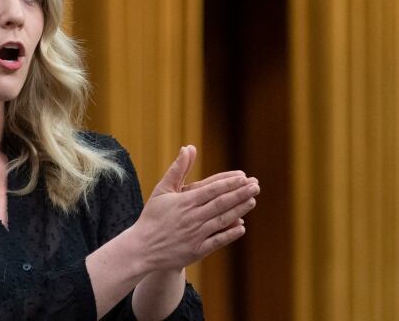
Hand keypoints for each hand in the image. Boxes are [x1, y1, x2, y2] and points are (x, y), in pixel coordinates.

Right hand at [130, 146, 259, 270]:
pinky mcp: (197, 250)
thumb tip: (188, 147)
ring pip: (222, 220)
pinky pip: (218, 241)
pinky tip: (241, 227)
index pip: (212, 189)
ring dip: (239, 210)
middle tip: (256, 185)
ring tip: (252, 201)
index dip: (230, 183)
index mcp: (184, 201)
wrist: (143, 247)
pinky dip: (230, 233)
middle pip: (221, 203)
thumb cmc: (153, 216)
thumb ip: (177, 169)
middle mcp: (192, 217)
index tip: (244, 177)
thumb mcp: (162, 190)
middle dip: (240, 194)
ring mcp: (196, 235)